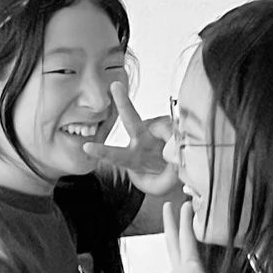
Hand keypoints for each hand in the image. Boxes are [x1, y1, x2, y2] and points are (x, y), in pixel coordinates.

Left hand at [80, 79, 179, 201]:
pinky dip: (184, 139)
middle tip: (115, 86)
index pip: (116, 155)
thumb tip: (172, 151)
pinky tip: (186, 146)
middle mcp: (142, 140)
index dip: (102, 152)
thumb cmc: (163, 178)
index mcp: (132, 157)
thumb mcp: (161, 186)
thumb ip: (166, 176)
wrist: (178, 175)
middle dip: (123, 102)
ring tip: (179, 156)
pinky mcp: (173, 125)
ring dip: (173, 140)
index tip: (87, 146)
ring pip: (165, 128)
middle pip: (131, 120)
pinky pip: (180, 129)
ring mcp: (157, 131)